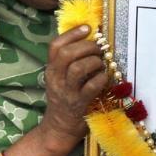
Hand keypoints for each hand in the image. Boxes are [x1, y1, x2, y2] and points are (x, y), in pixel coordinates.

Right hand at [39, 25, 107, 153]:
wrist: (59, 127)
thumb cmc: (65, 99)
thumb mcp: (61, 78)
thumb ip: (70, 62)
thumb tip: (90, 40)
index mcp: (51, 69)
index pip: (55, 46)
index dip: (72, 33)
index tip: (88, 28)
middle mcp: (56, 79)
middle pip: (66, 54)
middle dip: (86, 46)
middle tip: (99, 49)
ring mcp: (67, 92)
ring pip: (78, 68)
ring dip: (94, 62)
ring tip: (101, 64)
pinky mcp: (79, 104)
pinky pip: (91, 87)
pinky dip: (101, 79)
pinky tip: (104, 79)